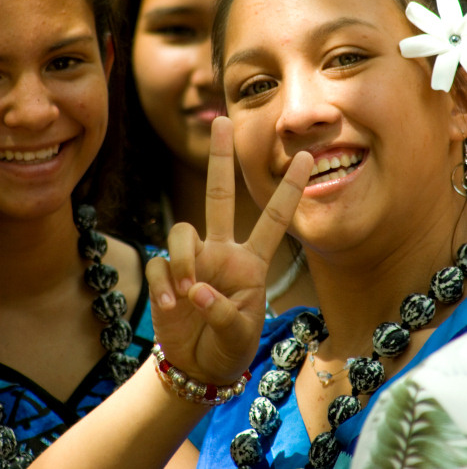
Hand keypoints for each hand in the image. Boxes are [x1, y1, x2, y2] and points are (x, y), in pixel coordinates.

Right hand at [146, 116, 312, 384]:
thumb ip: (224, 314)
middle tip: (222, 122)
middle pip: (220, 195)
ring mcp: (193, 260)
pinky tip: (171, 306)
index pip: (273, 219)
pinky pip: (160, 263)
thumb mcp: (240, 338)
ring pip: (183, 230)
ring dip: (184, 260)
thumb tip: (197, 289)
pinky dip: (165, 283)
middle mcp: (222, 252)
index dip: (289, 190)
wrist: (195, 367)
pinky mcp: (166, 274)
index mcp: (251, 262)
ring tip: (189, 295)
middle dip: (220, 159)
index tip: (307, 157)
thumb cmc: (229, 348)